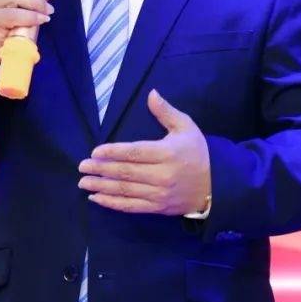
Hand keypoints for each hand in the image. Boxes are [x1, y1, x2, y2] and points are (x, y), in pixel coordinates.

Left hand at [78, 89, 210, 214]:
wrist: (218, 185)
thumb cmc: (198, 153)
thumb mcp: (186, 127)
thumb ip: (166, 112)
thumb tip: (151, 93)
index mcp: (167, 153)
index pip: (134, 153)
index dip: (113, 152)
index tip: (95, 152)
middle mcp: (162, 175)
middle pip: (126, 172)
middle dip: (101, 170)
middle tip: (82, 167)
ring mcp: (159, 194)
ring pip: (126, 190)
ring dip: (102, 186)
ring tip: (84, 182)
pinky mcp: (158, 208)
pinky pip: (132, 206)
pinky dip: (113, 203)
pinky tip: (97, 198)